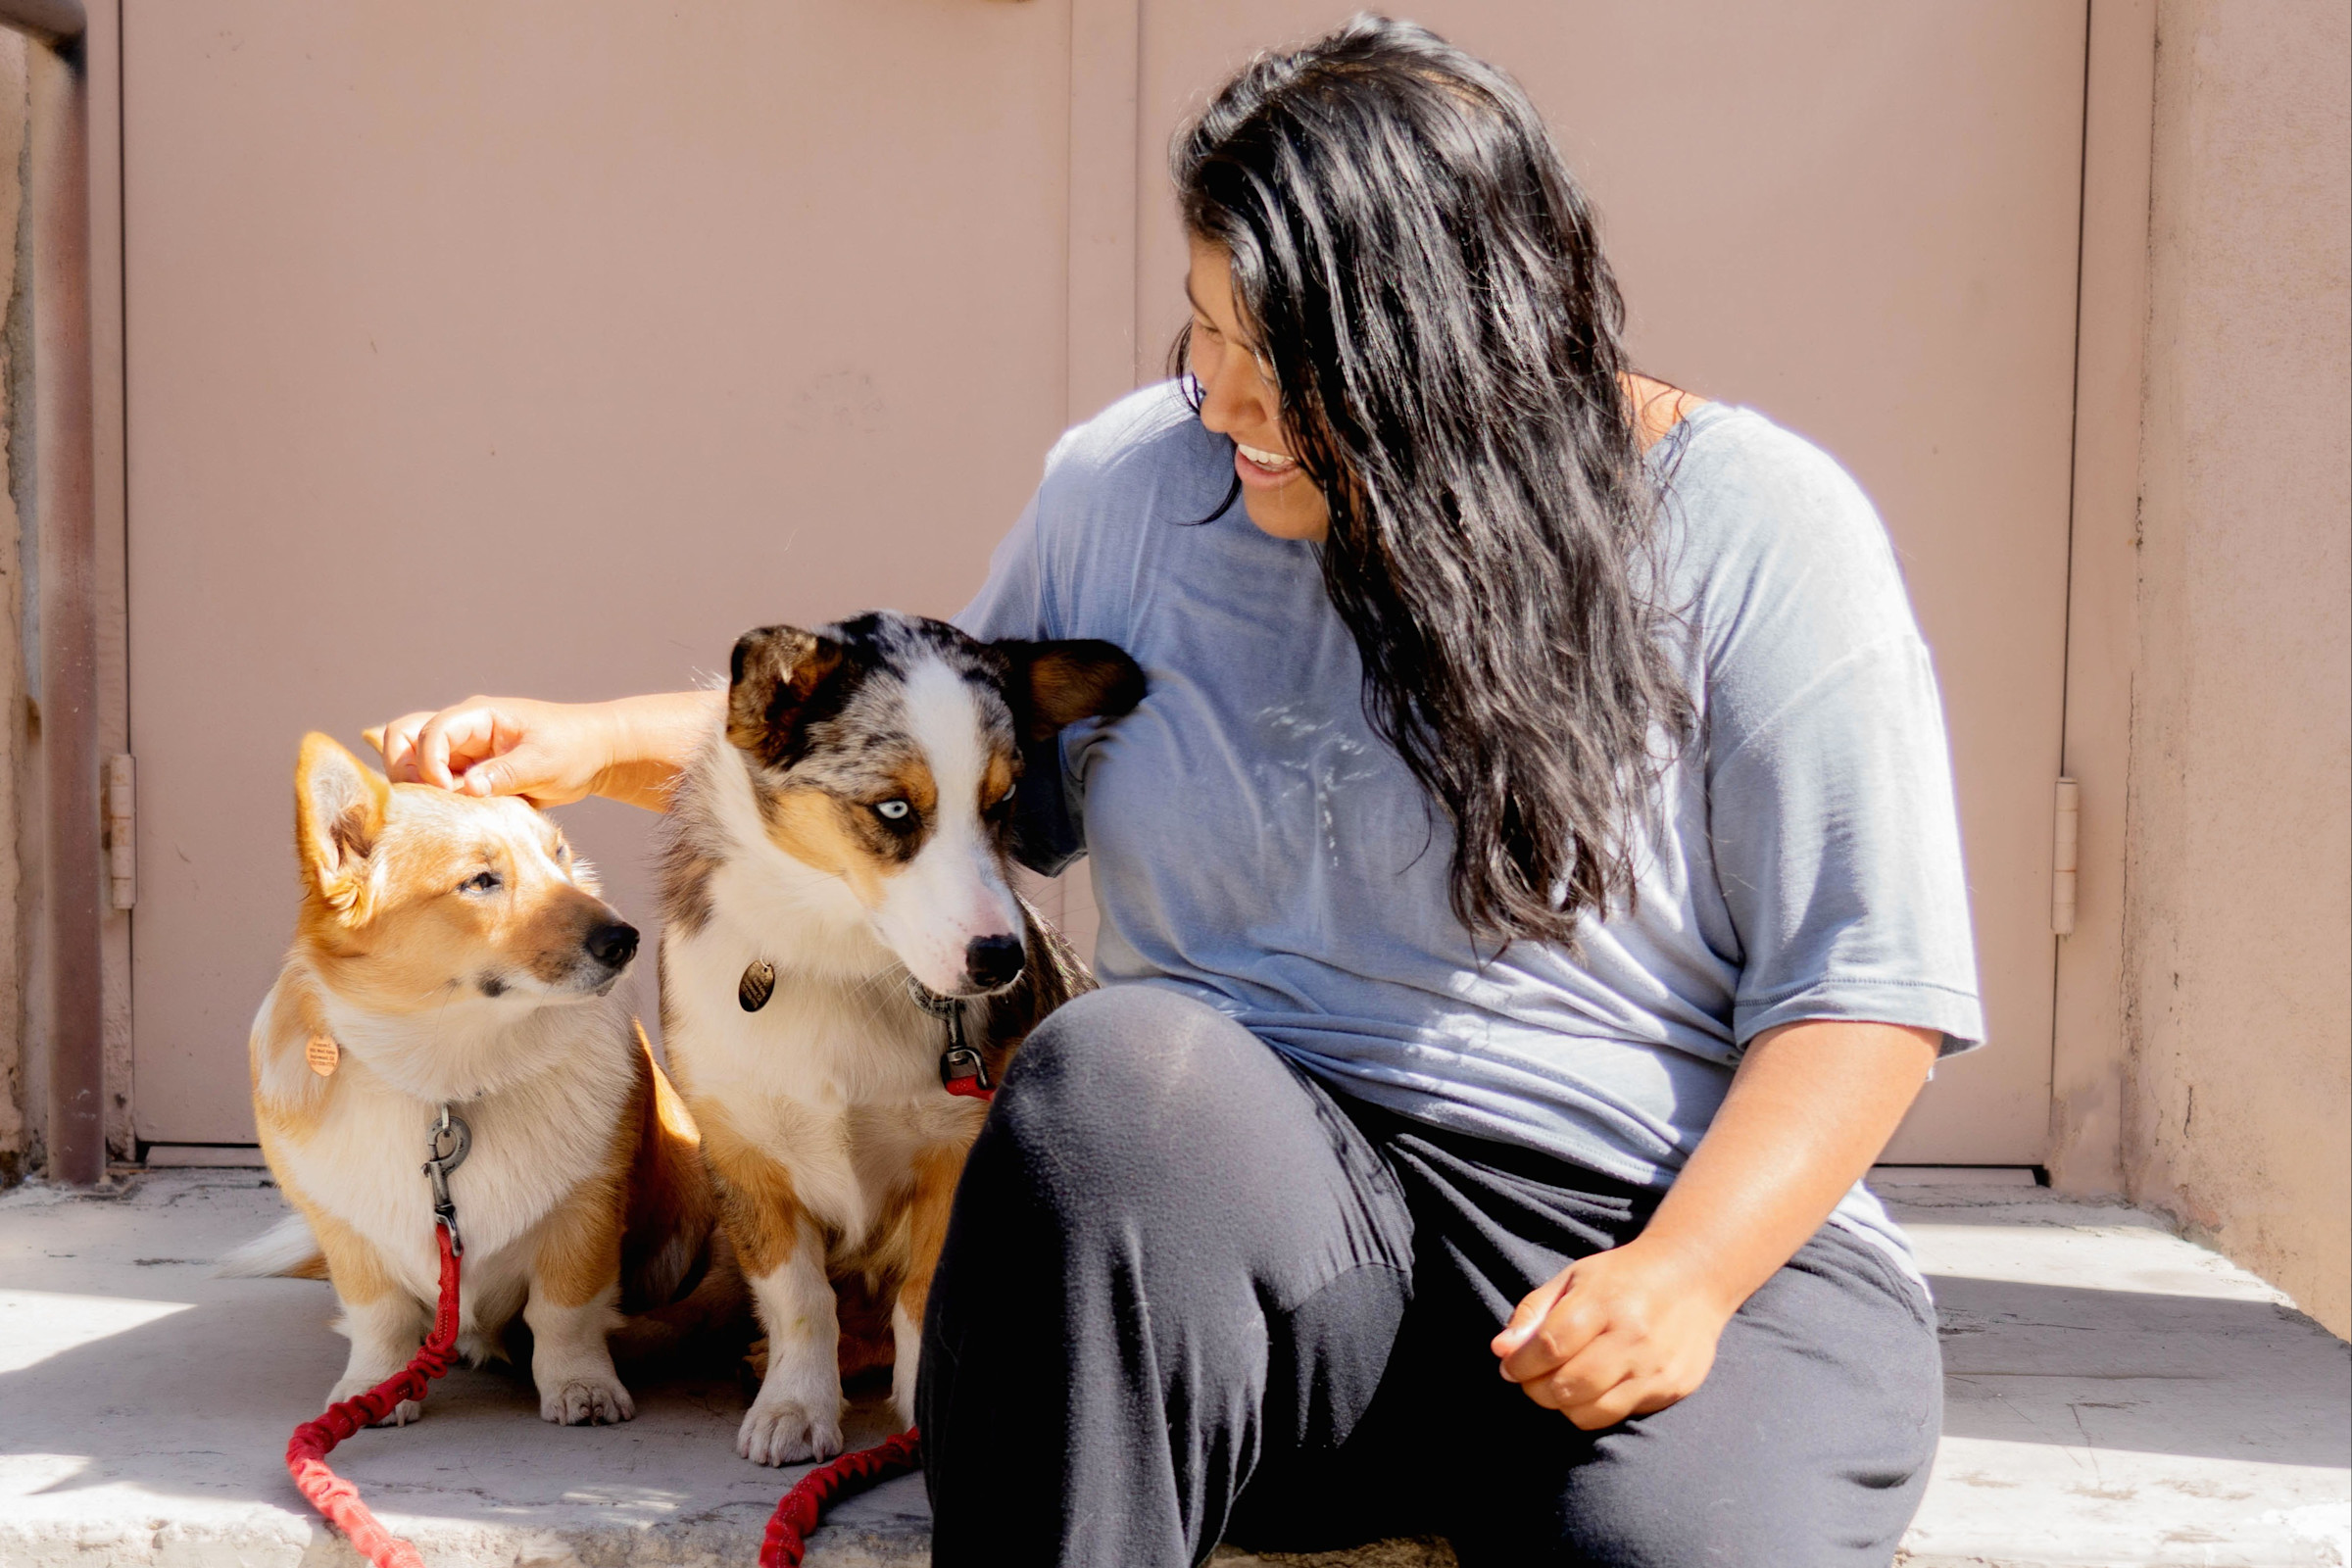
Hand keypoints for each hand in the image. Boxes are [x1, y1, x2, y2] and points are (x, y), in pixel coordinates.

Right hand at [370, 696, 615, 806]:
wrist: (595, 755)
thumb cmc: (573, 747)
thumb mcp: (544, 761)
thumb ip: (506, 774)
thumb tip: (467, 788)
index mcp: (478, 716)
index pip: (431, 731)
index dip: (429, 761)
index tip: (447, 790)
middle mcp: (462, 731)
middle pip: (404, 739)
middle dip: (405, 770)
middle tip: (429, 801)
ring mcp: (462, 752)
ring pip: (414, 762)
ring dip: (420, 788)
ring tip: (447, 811)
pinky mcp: (467, 774)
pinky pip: (437, 785)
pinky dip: (438, 800)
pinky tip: (459, 816)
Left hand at [1490, 1237, 1734, 1430]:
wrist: (1693, 1277)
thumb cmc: (1622, 1278)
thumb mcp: (1573, 1278)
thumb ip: (1534, 1312)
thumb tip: (1501, 1351)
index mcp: (1604, 1301)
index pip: (1549, 1347)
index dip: (1520, 1364)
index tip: (1509, 1367)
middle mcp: (1632, 1336)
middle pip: (1567, 1386)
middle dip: (1536, 1389)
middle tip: (1532, 1378)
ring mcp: (1655, 1367)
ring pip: (1590, 1412)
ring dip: (1563, 1405)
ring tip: (1560, 1385)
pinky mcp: (1671, 1388)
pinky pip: (1618, 1415)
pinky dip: (1594, 1408)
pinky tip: (1593, 1387)